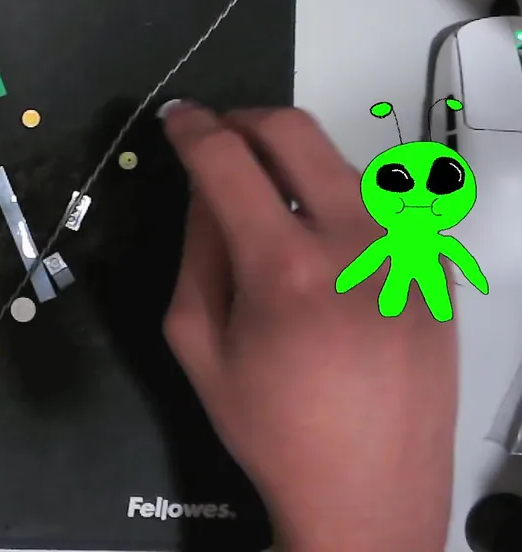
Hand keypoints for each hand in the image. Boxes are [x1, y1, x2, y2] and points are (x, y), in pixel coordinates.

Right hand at [158, 102, 454, 551]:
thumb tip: (202, 190)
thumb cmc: (271, 430)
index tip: (176, 118)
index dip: (192, 128)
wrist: (371, 494)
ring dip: (295, 167)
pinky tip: (322, 255)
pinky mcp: (436, 273)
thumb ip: (196, 254)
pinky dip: (339, 210)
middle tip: (217, 138)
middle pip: (296, 132)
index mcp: (286, 270)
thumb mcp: (199, 347)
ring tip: (269, 211)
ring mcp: (407, 255)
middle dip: (244, 120)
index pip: (228, 161)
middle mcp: (357, 245)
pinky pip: (380, 212)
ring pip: (343, 166)